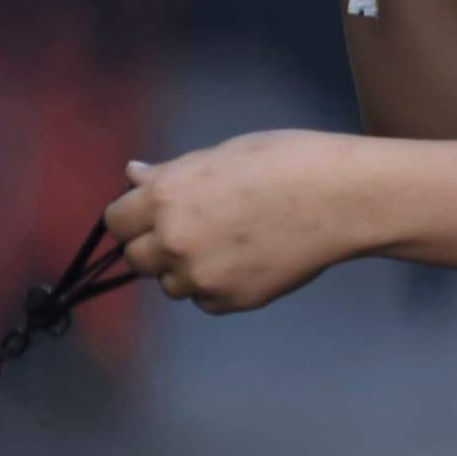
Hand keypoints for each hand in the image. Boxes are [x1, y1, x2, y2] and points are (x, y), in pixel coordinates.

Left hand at [102, 131, 385, 312]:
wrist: (340, 198)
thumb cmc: (284, 161)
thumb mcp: (220, 155)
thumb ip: (170, 174)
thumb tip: (133, 175)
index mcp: (165, 198)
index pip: (116, 221)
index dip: (132, 217)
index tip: (150, 215)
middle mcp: (173, 241)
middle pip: (135, 258)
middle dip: (154, 245)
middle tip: (191, 229)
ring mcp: (201, 277)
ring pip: (170, 284)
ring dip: (185, 269)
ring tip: (227, 242)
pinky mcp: (230, 301)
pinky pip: (204, 300)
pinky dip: (216, 285)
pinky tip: (247, 259)